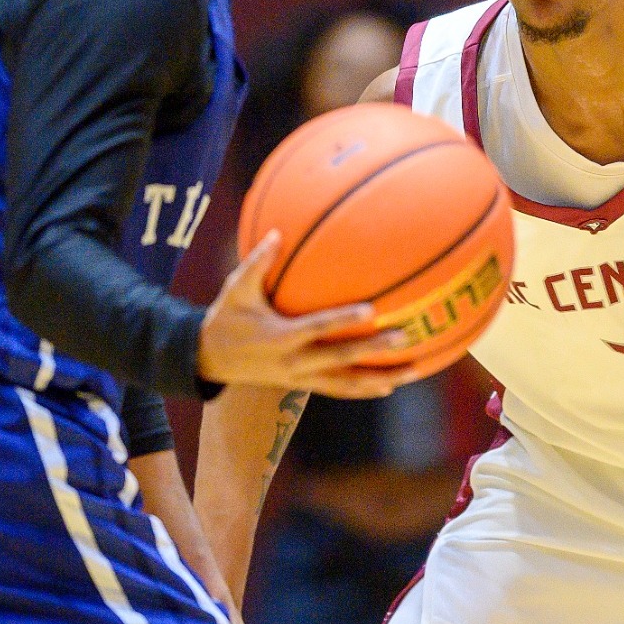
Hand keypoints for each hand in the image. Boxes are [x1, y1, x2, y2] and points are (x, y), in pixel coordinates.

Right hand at [200, 232, 419, 397]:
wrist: (208, 360)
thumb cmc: (226, 317)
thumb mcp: (236, 289)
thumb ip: (258, 262)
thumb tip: (275, 232)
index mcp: (281, 337)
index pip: (318, 328)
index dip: (344, 320)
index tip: (372, 310)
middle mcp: (295, 362)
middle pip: (341, 360)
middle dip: (374, 351)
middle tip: (405, 337)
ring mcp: (301, 379)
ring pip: (347, 384)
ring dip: (382, 378)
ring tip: (415, 370)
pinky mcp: (303, 387)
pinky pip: (339, 390)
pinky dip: (365, 389)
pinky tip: (390, 385)